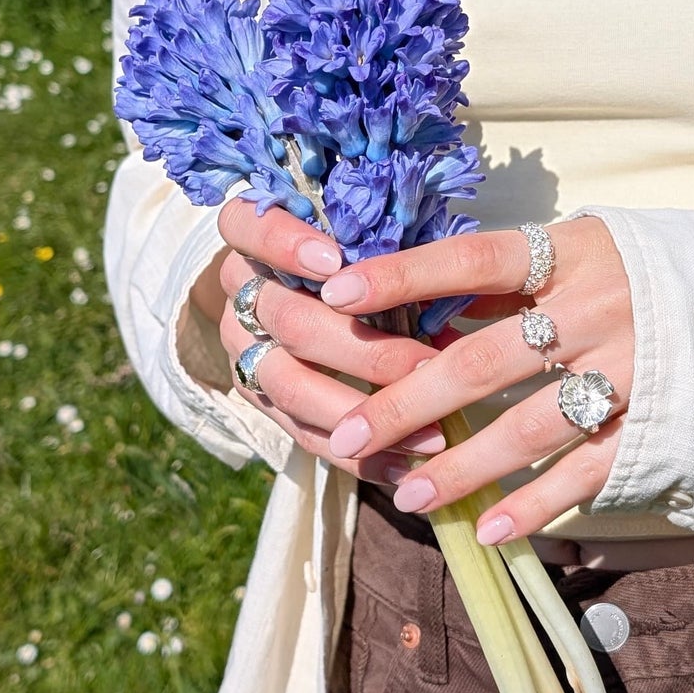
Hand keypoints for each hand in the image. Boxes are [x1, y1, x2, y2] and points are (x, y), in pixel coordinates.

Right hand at [213, 199, 453, 483]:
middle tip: (430, 367)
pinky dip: (358, 456)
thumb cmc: (361, 250)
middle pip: (288, 321)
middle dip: (362, 348)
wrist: (310, 290)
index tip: (335, 261)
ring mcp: (244, 352)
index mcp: (254, 237)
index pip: (248, 227)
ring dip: (364, 411)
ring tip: (431, 433)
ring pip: (291, 386)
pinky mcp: (261, 401)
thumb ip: (392, 246)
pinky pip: (304, 434)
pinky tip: (407, 465)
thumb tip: (452, 287)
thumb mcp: (373, 236)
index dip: (286, 244)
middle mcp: (241, 295)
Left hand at [314, 216, 633, 544]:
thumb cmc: (649, 279)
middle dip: (407, 402)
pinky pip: (584, 474)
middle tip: (349, 435)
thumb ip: (510, 281)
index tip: (336, 294)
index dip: (403, 275)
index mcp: (573, 254)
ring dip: (460, 468)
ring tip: (406, 493)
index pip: (472, 260)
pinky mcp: (655, 426)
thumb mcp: (584, 253)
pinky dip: (534, 506)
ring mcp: (630, 372)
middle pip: (483, 361)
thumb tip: (419, 305)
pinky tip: (489, 530)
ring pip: (527, 429)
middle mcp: (599, 310)